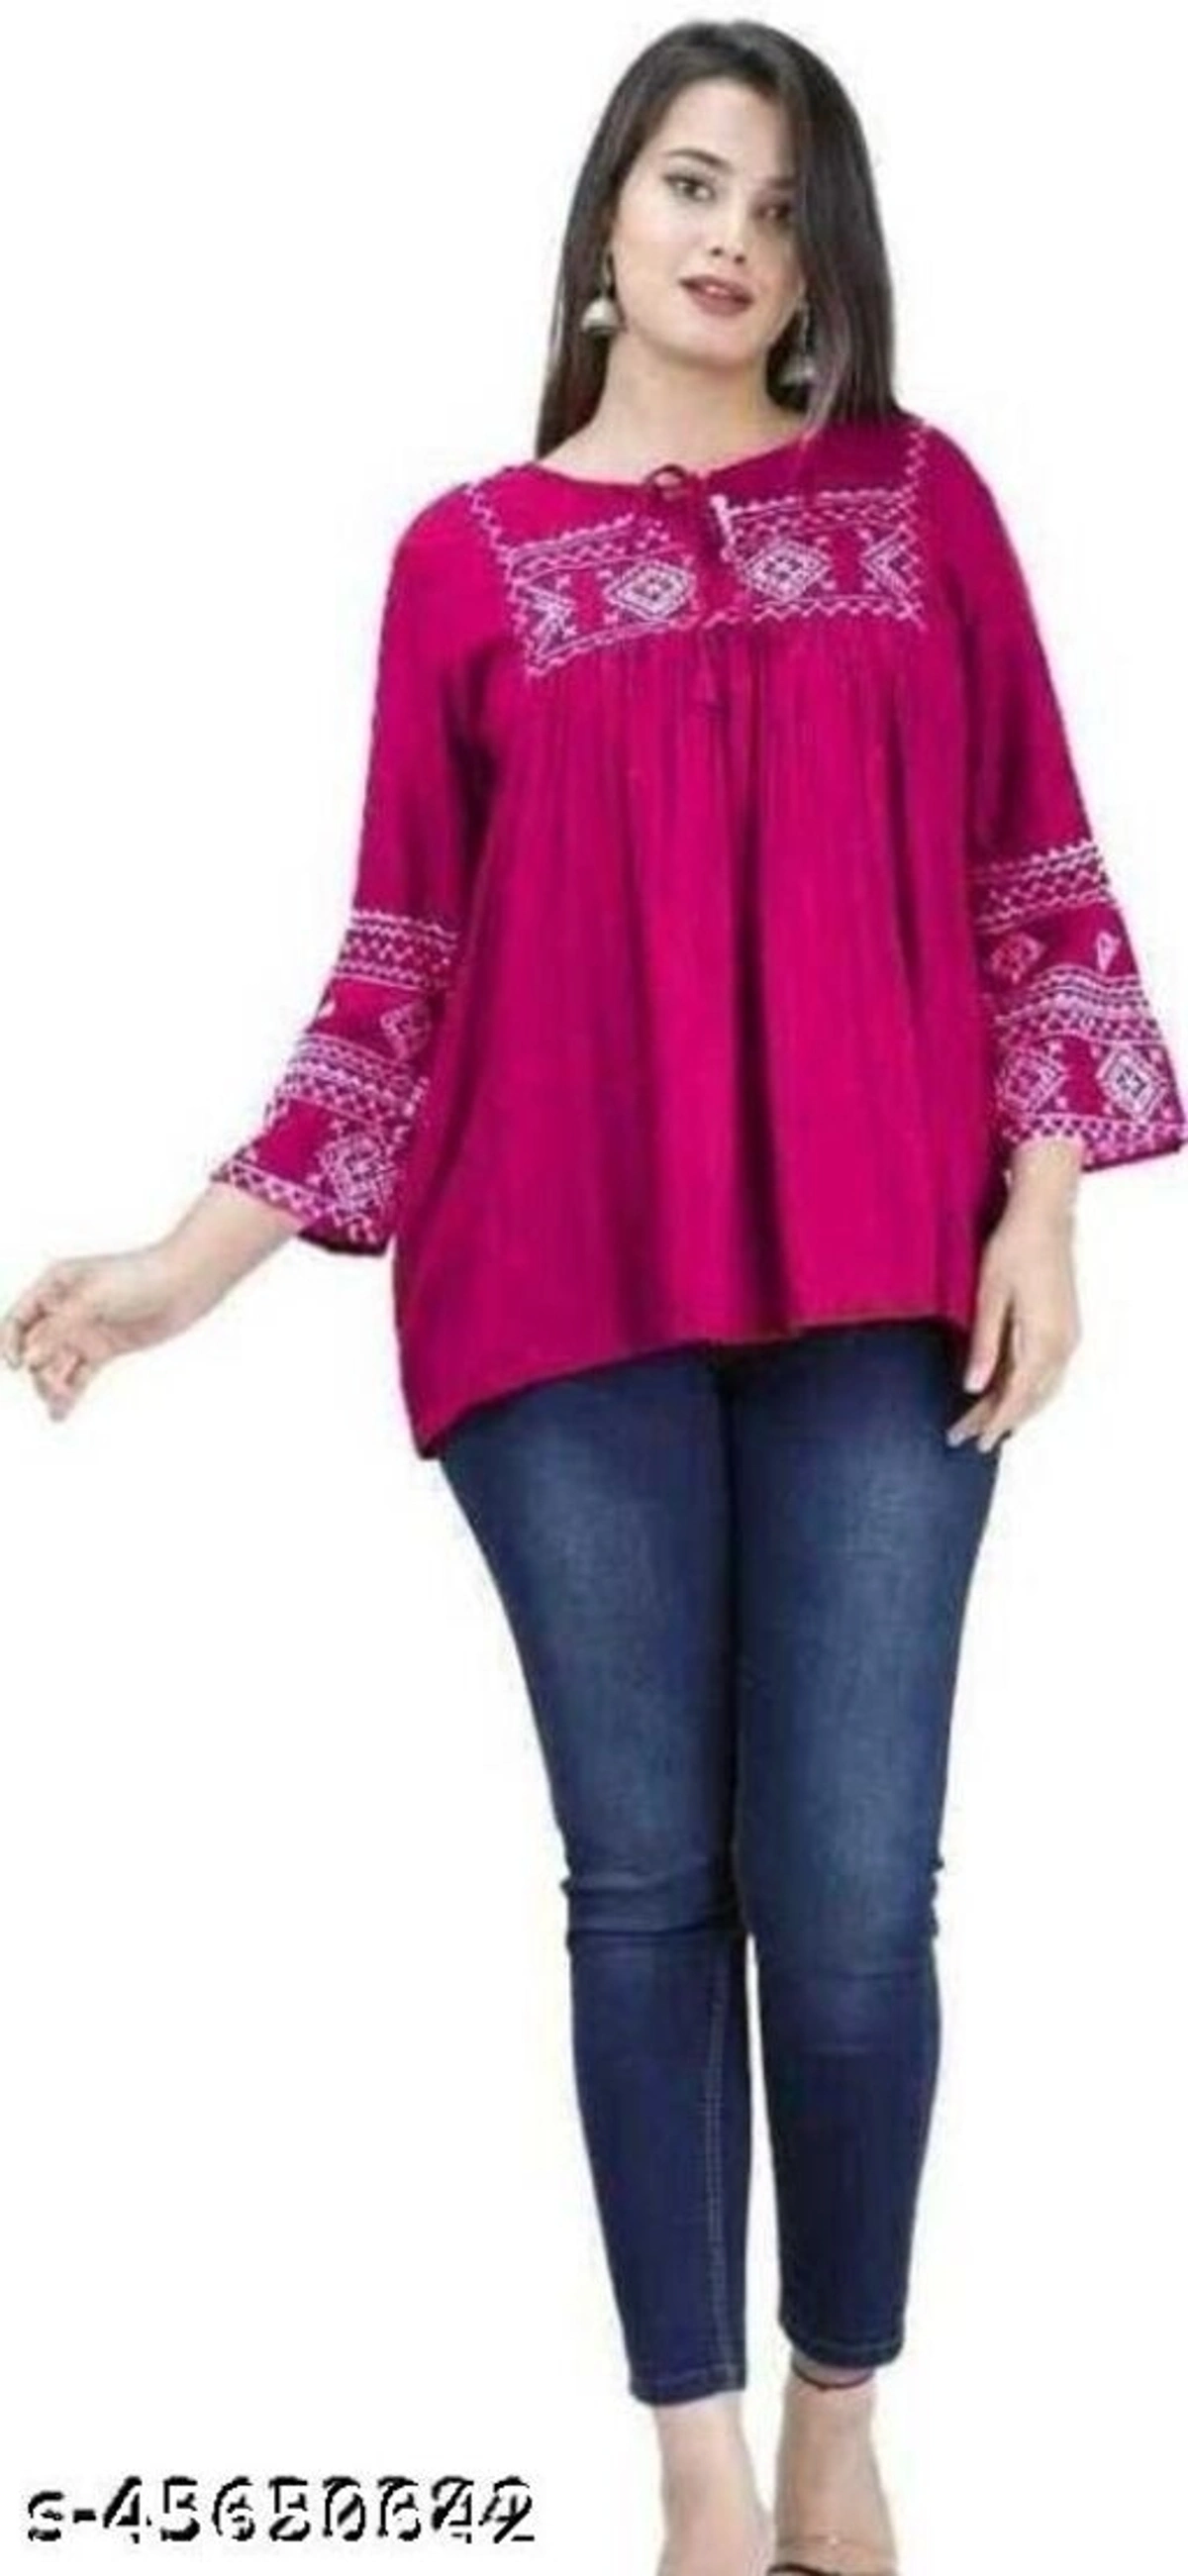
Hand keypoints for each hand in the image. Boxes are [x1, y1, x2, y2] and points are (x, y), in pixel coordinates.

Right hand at [1, 1242, 209, 1422]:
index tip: (16, 1366)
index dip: (10, 1343)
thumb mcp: (92, 1299)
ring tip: (59, 1400)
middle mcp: (65, 1310)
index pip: (19, 1319)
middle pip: (36, 1348)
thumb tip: (30, 1360)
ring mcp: (84, 1331)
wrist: (183, 1284)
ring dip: (51, 1386)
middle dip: (38, 1369)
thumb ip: (59, 1330)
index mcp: (54, 1286)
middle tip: (54, 1384)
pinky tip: (59, 1413)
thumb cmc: (138, 1277)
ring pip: (55, 1366)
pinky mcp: (103, 1350)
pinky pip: (78, 1376)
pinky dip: (69, 1394)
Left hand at [947, 1193, 1080, 1451]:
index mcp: (1043, 1341)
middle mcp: (1062, 1346)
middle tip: (964, 1436)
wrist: (1045, 1217)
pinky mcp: (1066, 1328)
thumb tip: (973, 1387)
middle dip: (998, 1420)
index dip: (994, 1423)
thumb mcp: (990, 1297)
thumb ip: (985, 1345)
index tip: (973, 1442)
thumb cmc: (1013, 1249)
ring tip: (983, 1424)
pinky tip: (1010, 1394)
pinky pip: (1048, 1373)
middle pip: (1029, 1398)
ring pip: (1042, 1389)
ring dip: (1015, 1408)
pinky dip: (1028, 1391)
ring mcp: (1068, 1338)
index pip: (1017, 1397)